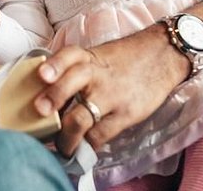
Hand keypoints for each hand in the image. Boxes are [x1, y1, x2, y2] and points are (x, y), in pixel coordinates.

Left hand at [32, 25, 183, 156]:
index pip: (68, 55)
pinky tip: (81, 147)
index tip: (42, 75)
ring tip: (59, 146)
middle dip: (53, 99)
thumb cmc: (122, 59)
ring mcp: (111, 95)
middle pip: (71, 83)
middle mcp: (96, 74)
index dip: (54, 65)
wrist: (162, 56)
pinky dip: (88, 144)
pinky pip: (101, 134)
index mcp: (86, 57)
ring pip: (82, 117)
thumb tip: (42, 90)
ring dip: (65, 136)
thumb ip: (73, 68)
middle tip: (40, 112)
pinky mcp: (126, 114)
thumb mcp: (96, 56)